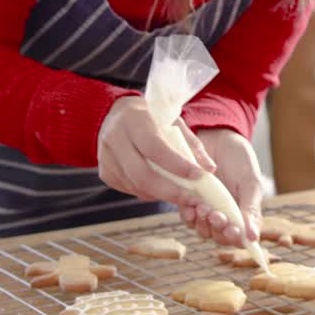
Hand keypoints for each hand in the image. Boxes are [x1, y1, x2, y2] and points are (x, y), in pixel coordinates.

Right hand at [97, 96, 216, 203]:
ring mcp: (106, 158)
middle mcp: (115, 139)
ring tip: (182, 195)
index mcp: (134, 120)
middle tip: (193, 200)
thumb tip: (210, 170)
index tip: (198, 176)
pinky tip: (160, 187)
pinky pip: (130, 189)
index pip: (155, 147)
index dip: (177, 165)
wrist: (114, 114)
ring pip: (137, 186)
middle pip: (143, 175)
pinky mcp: (105, 173)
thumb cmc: (150, 117)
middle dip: (171, 191)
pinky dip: (149, 192)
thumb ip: (191, 144)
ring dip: (162, 195)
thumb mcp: (172, 120)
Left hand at [177, 129, 263, 246]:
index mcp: (242, 212)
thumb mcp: (250, 181)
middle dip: (218, 229)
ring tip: (204, 208)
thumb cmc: (239, 157)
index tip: (232, 230)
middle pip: (219, 236)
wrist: (218, 135)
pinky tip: (191, 203)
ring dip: (202, 223)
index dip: (235, 238)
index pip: (239, 237)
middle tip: (216, 215)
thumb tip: (253, 238)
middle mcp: (224, 213)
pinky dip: (188, 213)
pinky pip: (187, 215)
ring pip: (202, 229)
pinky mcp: (190, 199)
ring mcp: (206, 207)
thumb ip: (251, 208)